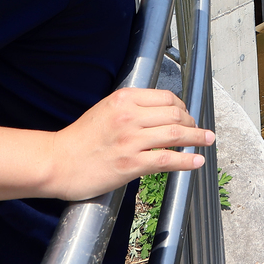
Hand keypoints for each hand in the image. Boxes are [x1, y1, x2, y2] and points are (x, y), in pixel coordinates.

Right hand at [45, 87, 213, 200]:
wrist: (56, 162)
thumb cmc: (79, 139)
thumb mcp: (105, 110)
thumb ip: (130, 107)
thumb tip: (159, 111)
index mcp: (124, 99)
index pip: (166, 98)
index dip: (182, 107)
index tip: (187, 115)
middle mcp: (129, 116)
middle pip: (175, 115)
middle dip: (192, 123)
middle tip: (199, 130)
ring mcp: (130, 141)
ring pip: (175, 135)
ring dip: (197, 138)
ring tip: (207, 140)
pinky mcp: (130, 164)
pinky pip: (167, 160)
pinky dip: (187, 160)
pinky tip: (198, 161)